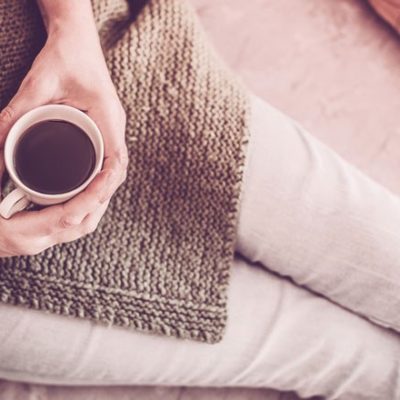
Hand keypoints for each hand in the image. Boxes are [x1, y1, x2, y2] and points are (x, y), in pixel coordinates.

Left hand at [0, 9, 127, 256]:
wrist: (77, 39)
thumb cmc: (64, 55)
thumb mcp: (37, 85)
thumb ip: (15, 117)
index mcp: (108, 117)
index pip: (116, 161)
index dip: (104, 188)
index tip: (88, 204)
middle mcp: (114, 128)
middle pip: (116, 174)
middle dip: (100, 199)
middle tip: (75, 219)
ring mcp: (111, 131)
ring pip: (113, 172)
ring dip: (100, 194)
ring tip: (79, 214)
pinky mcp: (104, 131)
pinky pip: (107, 163)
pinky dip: (98, 183)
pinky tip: (85, 193)